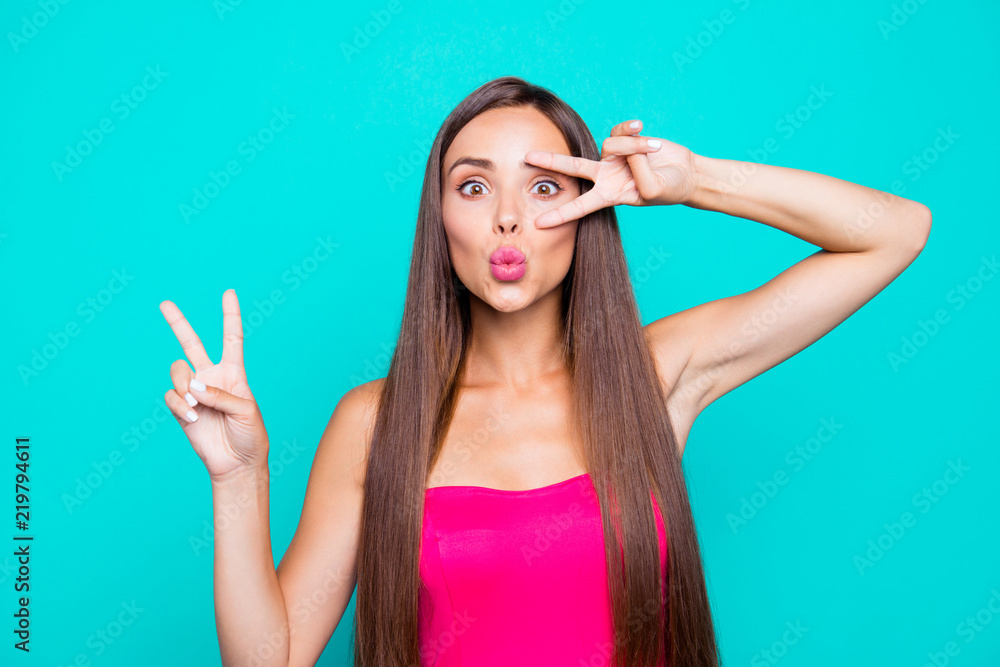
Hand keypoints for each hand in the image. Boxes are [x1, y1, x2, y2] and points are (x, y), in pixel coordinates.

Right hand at [159, 289, 268, 482]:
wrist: (237, 463)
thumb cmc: (250, 435)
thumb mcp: (245, 411)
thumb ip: (220, 395)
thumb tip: (192, 386)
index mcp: (233, 372)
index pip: (232, 339)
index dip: (230, 316)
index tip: (229, 292)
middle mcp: (211, 377)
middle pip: (192, 343)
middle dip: (177, 323)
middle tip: (164, 303)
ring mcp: (194, 391)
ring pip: (177, 371)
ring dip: (184, 386)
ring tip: (196, 405)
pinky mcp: (181, 408)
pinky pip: (171, 396)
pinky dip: (179, 404)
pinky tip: (192, 416)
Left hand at [524, 119, 698, 227]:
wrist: (687, 174)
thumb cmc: (670, 189)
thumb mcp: (654, 189)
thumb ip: (637, 171)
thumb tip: (625, 148)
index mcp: (609, 196)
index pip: (580, 207)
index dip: (561, 215)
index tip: (538, 225)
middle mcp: (606, 177)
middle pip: (572, 168)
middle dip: (551, 161)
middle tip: (526, 157)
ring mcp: (613, 157)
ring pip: (612, 144)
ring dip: (635, 147)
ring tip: (653, 150)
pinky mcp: (623, 140)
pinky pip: (621, 130)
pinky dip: (634, 131)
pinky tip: (644, 129)